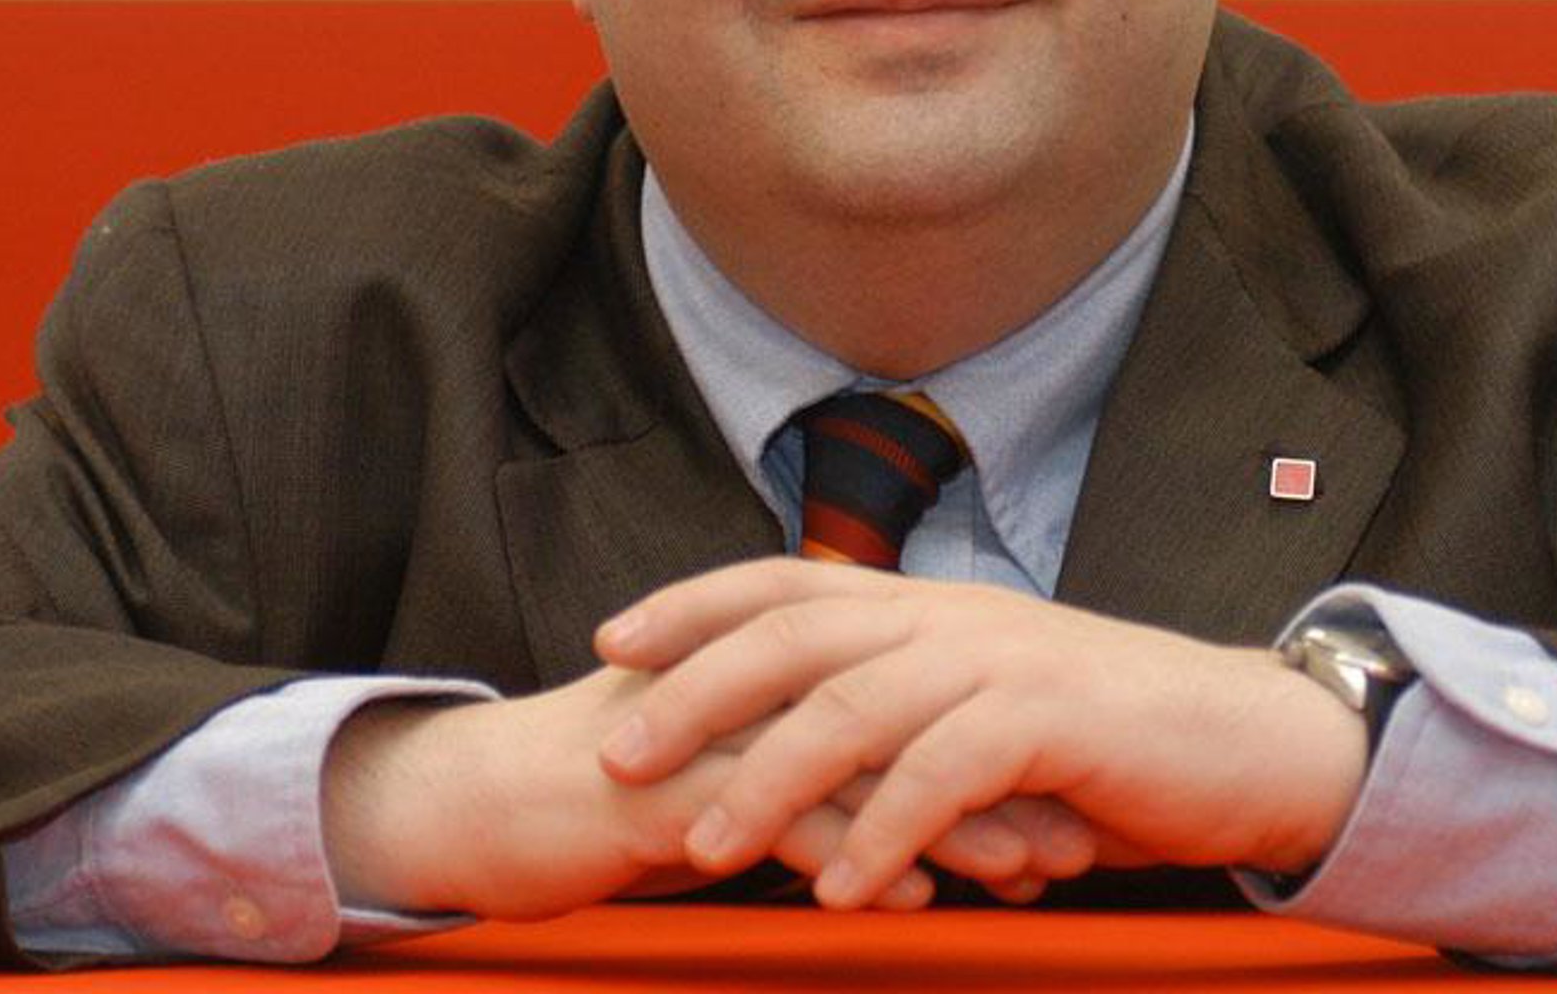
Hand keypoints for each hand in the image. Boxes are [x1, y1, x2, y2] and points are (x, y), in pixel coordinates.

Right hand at [322, 661, 1094, 919]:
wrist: (477, 801)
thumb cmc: (605, 790)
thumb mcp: (718, 769)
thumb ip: (797, 772)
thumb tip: (887, 814)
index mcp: (770, 667)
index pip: (903, 693)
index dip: (984, 741)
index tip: (1064, 792)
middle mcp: (751, 679)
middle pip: (901, 717)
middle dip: (996, 775)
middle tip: (1079, 829)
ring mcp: (712, 724)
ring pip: (858, 761)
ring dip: (949, 816)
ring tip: (1028, 865)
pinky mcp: (670, 780)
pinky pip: (778, 813)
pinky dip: (853, 848)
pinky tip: (912, 889)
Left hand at [593, 560, 1368, 909]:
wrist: (1247, 741)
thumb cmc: (1106, 744)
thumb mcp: (989, 716)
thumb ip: (906, 729)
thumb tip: (815, 783)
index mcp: (927, 609)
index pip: (788, 584)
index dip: (695, 604)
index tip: (611, 639)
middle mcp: (950, 617)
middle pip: (796, 634)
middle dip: (695, 690)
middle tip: (615, 749)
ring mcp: (1000, 661)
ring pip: (857, 705)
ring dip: (771, 781)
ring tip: (704, 850)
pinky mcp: (1051, 719)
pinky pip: (945, 773)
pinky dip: (884, 833)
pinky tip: (838, 891)